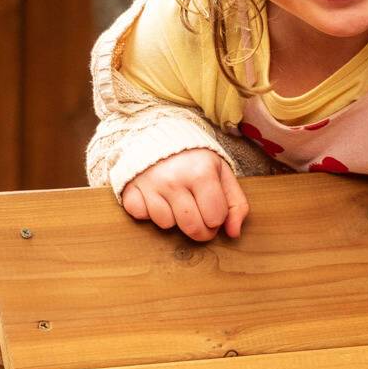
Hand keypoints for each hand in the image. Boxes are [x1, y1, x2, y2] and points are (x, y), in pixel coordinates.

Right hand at [120, 149, 248, 241]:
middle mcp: (175, 178)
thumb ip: (236, 204)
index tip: (212, 209)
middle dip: (200, 229)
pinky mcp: (131, 188)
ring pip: (166, 224)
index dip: (217, 219)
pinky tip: (154, 197)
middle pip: (193, 227)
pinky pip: (141, 216)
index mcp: (202, 172)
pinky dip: (147, 211)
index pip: (215, 218)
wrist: (160, 135)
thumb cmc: (195, 160)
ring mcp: (151, 184)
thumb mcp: (222, 174)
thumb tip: (234, 233)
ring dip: (173, 218)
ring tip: (175, 200)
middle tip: (199, 216)